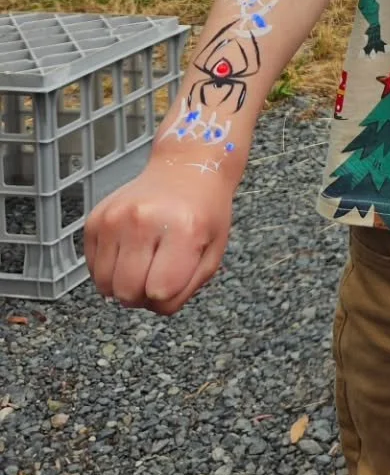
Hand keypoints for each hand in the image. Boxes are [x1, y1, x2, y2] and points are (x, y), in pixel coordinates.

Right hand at [85, 158, 235, 314]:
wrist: (184, 168)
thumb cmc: (203, 211)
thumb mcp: (213, 250)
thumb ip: (187, 287)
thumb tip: (154, 305)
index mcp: (182, 228)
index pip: (160, 292)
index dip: (167, 295)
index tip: (174, 278)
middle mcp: (144, 220)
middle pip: (127, 293)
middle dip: (142, 294)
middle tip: (157, 272)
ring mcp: (114, 217)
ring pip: (104, 285)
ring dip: (122, 284)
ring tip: (143, 260)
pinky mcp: (95, 219)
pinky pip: (92, 268)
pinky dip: (109, 268)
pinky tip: (129, 248)